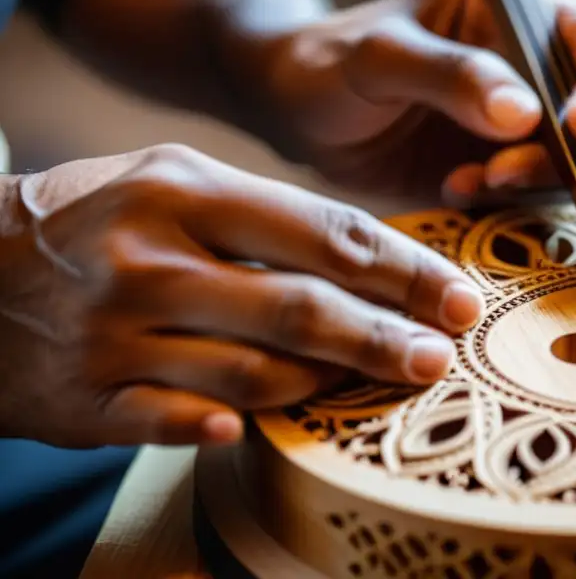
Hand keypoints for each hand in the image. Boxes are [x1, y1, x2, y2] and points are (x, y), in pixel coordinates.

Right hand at [0, 145, 483, 448]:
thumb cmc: (99, 218)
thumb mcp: (174, 181)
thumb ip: (267, 218)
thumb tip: (375, 262)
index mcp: (184, 191)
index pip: (324, 233)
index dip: (404, 270)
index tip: (460, 298)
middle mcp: (150, 260)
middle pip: (299, 309)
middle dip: (384, 338)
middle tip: (441, 356)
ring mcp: (113, 334)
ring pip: (252, 374)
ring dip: (325, 383)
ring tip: (376, 382)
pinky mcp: (84, 399)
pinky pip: (175, 423)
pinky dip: (226, 425)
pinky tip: (259, 425)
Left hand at [252, 0, 575, 204]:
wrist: (295, 114)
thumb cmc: (331, 62)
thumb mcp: (379, 56)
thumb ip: (449, 74)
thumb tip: (525, 114)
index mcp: (522, 17)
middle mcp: (541, 74)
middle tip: (568, 184)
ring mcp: (530, 132)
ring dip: (555, 185)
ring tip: (483, 182)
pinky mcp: (508, 179)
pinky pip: (543, 204)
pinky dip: (516, 208)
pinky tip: (459, 192)